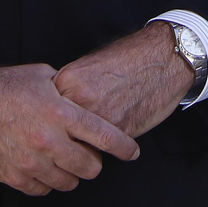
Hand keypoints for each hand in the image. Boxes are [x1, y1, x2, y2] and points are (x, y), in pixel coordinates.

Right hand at [0, 64, 139, 195]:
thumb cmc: (2, 85)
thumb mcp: (42, 76)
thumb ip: (67, 91)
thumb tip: (85, 99)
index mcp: (60, 112)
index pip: (104, 136)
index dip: (124, 147)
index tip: (133, 152)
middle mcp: (49, 140)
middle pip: (90, 167)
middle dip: (94, 161)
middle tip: (87, 153)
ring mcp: (31, 162)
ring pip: (68, 182)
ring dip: (70, 172)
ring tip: (62, 158)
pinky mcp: (14, 176)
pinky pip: (43, 189)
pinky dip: (47, 180)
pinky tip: (42, 166)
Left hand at [54, 21, 195, 138]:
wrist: (162, 57)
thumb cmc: (130, 58)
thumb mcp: (89, 66)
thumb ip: (69, 89)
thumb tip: (56, 109)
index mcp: (66, 81)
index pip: (44, 113)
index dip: (51, 122)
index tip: (54, 126)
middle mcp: (78, 100)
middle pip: (57, 133)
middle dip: (63, 139)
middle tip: (72, 139)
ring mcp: (98, 117)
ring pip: (78, 146)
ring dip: (84, 148)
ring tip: (93, 139)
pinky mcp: (119, 131)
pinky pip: (103, 149)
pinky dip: (105, 147)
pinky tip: (112, 134)